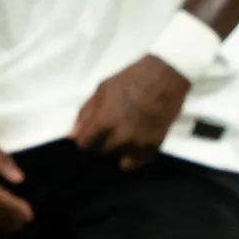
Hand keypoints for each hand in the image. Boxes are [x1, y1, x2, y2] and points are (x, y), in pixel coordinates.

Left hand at [71, 55, 190, 167]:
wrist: (166, 76)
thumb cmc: (131, 78)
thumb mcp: (102, 89)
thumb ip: (86, 113)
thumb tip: (72, 136)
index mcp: (104, 121)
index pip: (84, 144)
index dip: (86, 137)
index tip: (92, 132)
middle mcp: (120, 136)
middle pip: (101, 151)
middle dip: (102, 141)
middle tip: (111, 128)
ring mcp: (138, 143)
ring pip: (118, 157)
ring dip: (118, 147)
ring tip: (126, 130)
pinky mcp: (154, 146)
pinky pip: (136, 162)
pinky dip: (133, 155)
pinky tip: (136, 141)